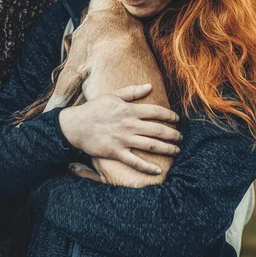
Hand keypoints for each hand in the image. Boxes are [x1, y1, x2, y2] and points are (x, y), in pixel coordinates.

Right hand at [58, 84, 181, 174]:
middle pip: (158, 130)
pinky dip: (147, 167)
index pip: (156, 112)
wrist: (74, 126)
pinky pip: (135, 162)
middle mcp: (129, 125)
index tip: (177, 119)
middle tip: (181, 138)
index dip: (169, 116)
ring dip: (167, 149)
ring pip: (151, 146)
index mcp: (129, 110)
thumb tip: (149, 86)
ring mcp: (124, 140)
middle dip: (173, 134)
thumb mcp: (112, 96)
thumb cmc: (93, 109)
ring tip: (177, 151)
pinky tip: (158, 170)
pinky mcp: (116, 153)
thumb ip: (132, 92)